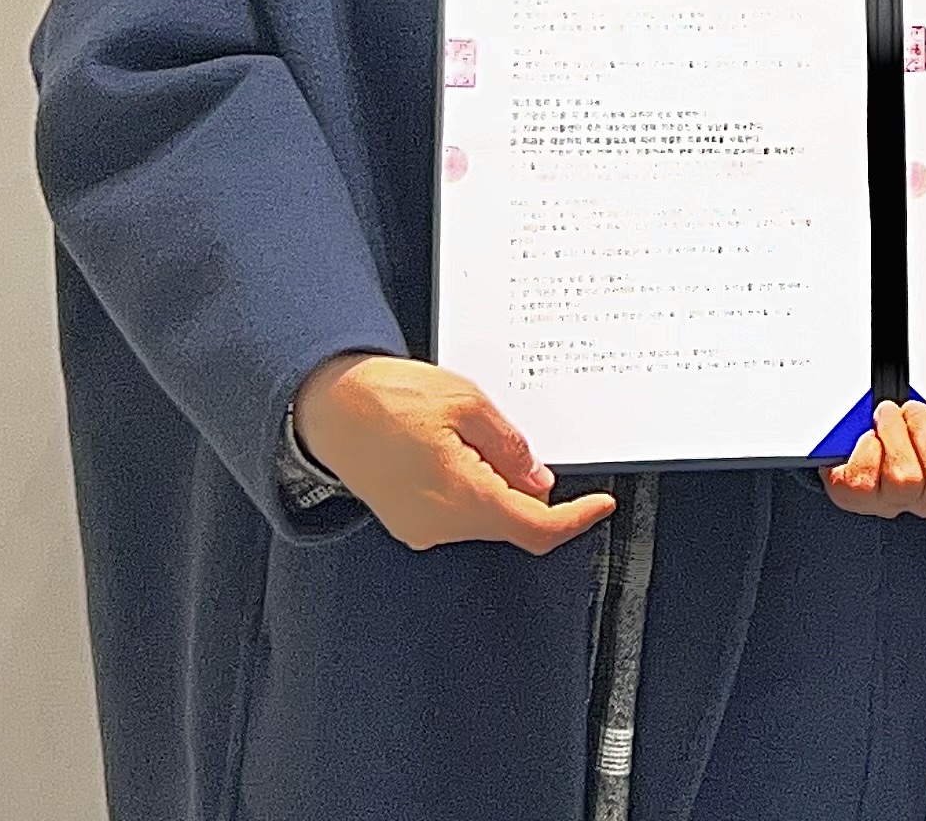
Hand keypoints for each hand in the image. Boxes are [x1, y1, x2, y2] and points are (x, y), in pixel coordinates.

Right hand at [292, 353, 616, 554]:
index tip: (600, 505)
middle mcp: (440, 525)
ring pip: (484, 515)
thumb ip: (510, 446)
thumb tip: (538, 480)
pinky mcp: (407, 521)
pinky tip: (452, 448)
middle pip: (512, 521)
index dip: (576, 520)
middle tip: (510, 438)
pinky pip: (457, 512)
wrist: (324, 407)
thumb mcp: (467, 402)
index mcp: (462, 497)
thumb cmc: (386, 398)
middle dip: (527, 486)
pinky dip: (471, 486)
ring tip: (465, 433)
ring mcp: (420, 528)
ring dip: (496, 482)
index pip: (536, 528)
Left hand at [822, 400, 925, 519]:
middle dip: (923, 428)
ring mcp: (893, 501)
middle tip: (909, 412)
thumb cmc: (901, 430)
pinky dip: (866, 448)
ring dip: (894, 434)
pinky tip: (870, 441)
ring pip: (905, 476)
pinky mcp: (858, 498)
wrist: (855, 446)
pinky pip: (866, 476)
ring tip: (888, 419)